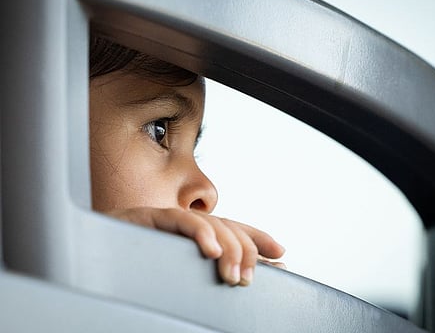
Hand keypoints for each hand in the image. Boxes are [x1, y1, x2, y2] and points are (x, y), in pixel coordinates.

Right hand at [106, 207, 284, 285]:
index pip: (233, 228)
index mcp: (192, 234)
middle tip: (248, 278)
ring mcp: (166, 219)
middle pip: (226, 225)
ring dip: (228, 247)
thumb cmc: (134, 270)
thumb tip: (246, 277)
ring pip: (209, 223)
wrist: (91, 262)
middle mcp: (182, 222)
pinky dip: (198, 233)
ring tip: (234, 274)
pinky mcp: (146, 219)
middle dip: (245, 249)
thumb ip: (210, 269)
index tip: (280, 253)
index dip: (258, 236)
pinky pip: (178, 220)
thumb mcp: (181, 273)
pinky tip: (211, 250)